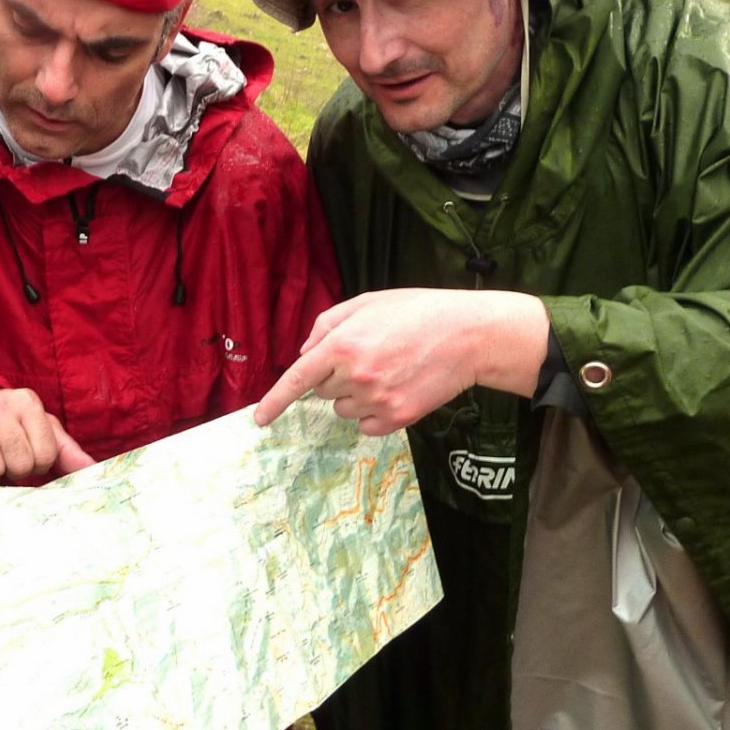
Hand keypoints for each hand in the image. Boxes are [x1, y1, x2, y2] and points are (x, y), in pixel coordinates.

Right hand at [0, 387, 94, 485]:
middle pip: (21, 461)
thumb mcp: (39, 430)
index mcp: (29, 403)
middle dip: (15, 469)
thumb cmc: (8, 424)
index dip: (37, 464)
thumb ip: (67, 450)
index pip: (46, 453)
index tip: (26, 456)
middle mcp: (3, 404)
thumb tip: (96, 470)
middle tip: (6, 458)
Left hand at [254, 289, 549, 435]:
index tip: (260, 420)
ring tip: (388, 370)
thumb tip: (304, 353)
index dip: (274, 401)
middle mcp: (355, 376)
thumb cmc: (418, 312)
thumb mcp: (367, 303)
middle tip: (369, 356)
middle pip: (322, 392)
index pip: (297, 379)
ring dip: (354, 396)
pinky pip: (367, 426)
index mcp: (343, 344)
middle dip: (335, 378)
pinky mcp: (399, 418)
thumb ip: (327, 324)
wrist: (470, 335)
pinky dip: (374, 414)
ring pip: (344, 410)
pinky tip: (396, 389)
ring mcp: (377, 400)